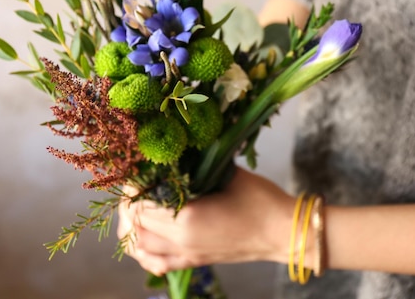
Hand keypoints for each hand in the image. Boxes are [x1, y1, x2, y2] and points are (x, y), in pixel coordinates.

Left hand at [117, 167, 295, 274]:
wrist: (285, 232)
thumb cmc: (260, 200)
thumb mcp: (227, 174)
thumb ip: (196, 165)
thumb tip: (175, 151)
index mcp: (186, 219)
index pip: (140, 205)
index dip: (133, 186)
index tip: (137, 170)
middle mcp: (181, 241)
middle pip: (135, 226)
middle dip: (129, 205)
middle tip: (135, 185)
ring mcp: (187, 255)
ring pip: (141, 248)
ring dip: (132, 228)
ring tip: (136, 208)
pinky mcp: (195, 261)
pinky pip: (158, 264)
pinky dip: (144, 252)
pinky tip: (144, 238)